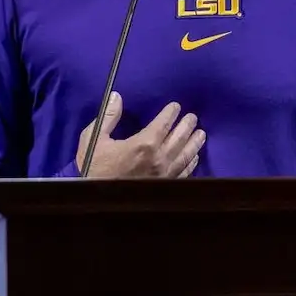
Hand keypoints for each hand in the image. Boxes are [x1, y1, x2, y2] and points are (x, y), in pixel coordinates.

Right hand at [75, 91, 205, 178]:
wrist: (94, 199)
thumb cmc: (94, 167)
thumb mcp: (93, 138)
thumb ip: (108, 116)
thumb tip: (116, 96)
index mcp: (143, 144)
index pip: (163, 124)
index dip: (171, 113)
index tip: (176, 106)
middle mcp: (159, 158)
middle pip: (179, 137)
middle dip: (187, 125)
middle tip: (193, 117)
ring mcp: (164, 175)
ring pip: (185, 155)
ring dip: (194, 143)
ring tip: (201, 133)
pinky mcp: (166, 187)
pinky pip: (184, 173)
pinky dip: (191, 163)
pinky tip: (195, 157)